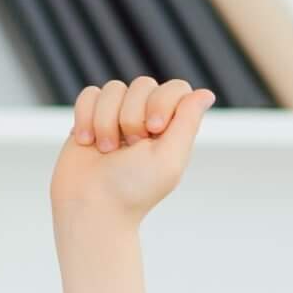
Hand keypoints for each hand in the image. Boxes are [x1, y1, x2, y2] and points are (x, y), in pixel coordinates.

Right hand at [50, 77, 212, 224]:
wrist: (90, 207)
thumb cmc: (132, 190)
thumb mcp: (169, 159)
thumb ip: (187, 122)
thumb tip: (207, 93)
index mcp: (171, 128)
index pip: (176, 89)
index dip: (162, 102)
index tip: (153, 130)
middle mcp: (145, 118)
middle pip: (143, 85)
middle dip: (131, 117)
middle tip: (128, 148)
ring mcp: (116, 116)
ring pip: (113, 89)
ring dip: (106, 121)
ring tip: (106, 150)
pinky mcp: (89, 117)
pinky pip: (89, 94)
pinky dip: (85, 117)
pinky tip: (86, 142)